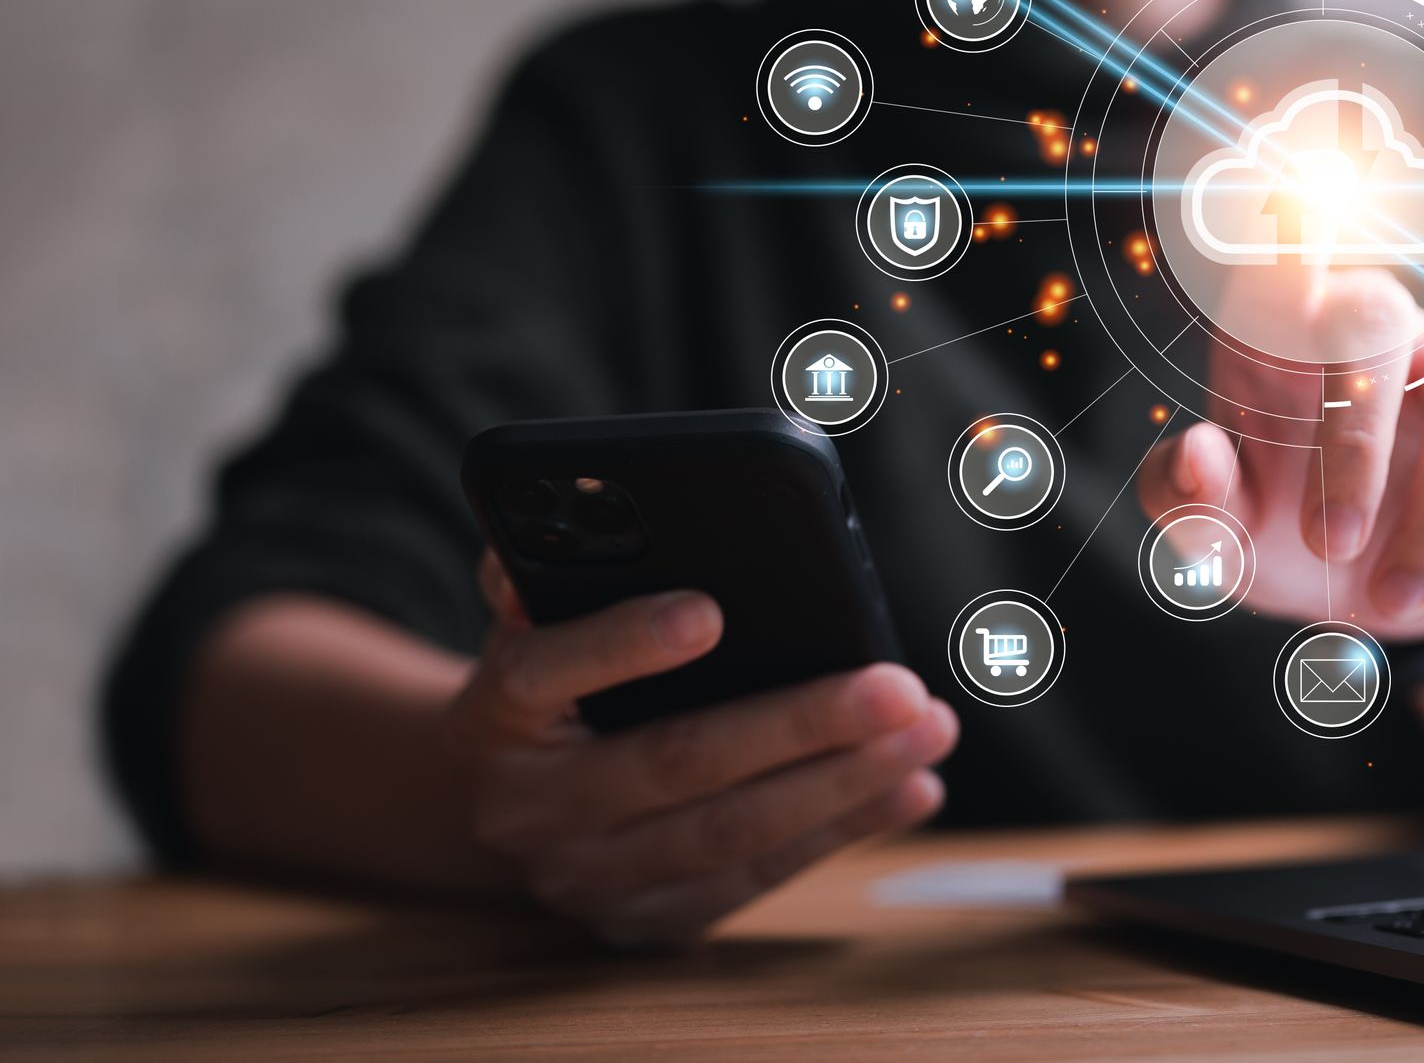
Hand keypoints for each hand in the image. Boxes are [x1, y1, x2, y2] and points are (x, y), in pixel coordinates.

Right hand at [443, 552, 956, 946]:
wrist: (490, 808)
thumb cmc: (544, 686)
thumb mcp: (527, 625)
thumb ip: (549, 568)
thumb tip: (591, 504)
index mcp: (494, 712)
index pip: (546, 671)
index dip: (622, 643)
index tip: (707, 610)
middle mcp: (532, 807)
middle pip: (675, 762)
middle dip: (799, 723)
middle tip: (899, 686)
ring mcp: (587, 878)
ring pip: (730, 833)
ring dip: (844, 783)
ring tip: (928, 730)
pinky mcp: (644, 923)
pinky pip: (756, 880)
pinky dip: (842, 831)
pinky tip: (911, 788)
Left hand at [1138, 268, 1423, 639]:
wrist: (1374, 589)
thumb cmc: (1277, 533)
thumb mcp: (1218, 535)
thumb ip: (1185, 498)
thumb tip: (1198, 454)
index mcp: (1274, 333)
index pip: (1272, 259)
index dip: (1280, 249)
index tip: (1285, 269)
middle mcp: (1370, 318)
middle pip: (1376, 320)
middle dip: (1357, 444)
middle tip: (1326, 547)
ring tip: (1391, 598)